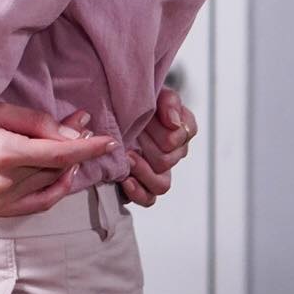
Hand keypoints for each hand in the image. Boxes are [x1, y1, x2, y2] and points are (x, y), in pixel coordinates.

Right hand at [0, 103, 116, 217]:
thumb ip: (36, 121)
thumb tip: (72, 134)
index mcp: (5, 152)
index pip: (60, 153)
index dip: (88, 147)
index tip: (108, 140)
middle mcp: (6, 182)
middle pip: (57, 167)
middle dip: (75, 146)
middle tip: (81, 126)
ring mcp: (2, 201)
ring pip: (50, 184)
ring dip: (66, 165)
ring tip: (69, 145)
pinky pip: (40, 204)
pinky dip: (56, 189)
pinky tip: (62, 174)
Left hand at [119, 86, 197, 207]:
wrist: (108, 110)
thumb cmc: (131, 102)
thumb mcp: (152, 94)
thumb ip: (168, 101)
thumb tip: (173, 122)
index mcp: (176, 129)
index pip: (185, 134)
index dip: (170, 131)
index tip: (150, 121)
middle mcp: (169, 152)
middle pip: (168, 159)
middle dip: (150, 146)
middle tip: (132, 136)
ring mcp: (154, 170)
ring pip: (162, 184)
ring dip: (145, 172)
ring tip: (128, 158)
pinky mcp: (139, 184)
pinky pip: (148, 199)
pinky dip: (139, 192)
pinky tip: (126, 181)